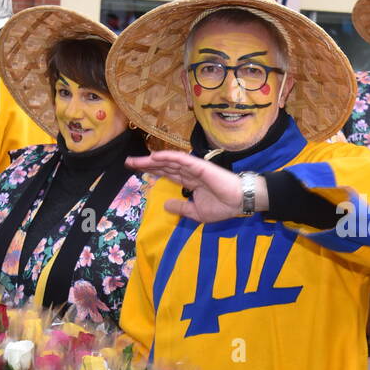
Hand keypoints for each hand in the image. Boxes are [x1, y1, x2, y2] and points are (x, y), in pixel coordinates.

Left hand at [126, 151, 267, 221]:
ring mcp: (193, 167)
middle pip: (164, 165)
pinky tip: (154, 156)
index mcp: (189, 182)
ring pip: (169, 161)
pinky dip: (167, 157)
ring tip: (135, 160)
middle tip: (128, 162)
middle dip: (146, 164)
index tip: (136, 170)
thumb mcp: (197, 212)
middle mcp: (189, 172)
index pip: (167, 173)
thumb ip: (181, 208)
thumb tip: (166, 205)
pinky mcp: (199, 165)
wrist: (240, 202)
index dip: (152, 170)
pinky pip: (181, 159)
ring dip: (151, 160)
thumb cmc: (223, 206)